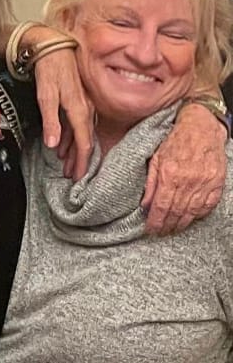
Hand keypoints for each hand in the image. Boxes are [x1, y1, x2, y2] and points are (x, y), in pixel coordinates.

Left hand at [30, 36, 93, 178]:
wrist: (52, 47)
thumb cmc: (49, 69)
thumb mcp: (46, 96)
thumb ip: (50, 121)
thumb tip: (52, 146)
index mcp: (79, 109)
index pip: (84, 142)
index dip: (83, 161)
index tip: (79, 176)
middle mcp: (85, 108)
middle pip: (84, 140)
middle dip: (79, 160)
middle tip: (73, 175)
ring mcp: (82, 103)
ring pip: (81, 133)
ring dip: (74, 150)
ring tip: (67, 164)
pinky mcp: (77, 99)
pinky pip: (77, 124)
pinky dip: (70, 137)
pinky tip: (62, 144)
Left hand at [142, 103, 225, 234]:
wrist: (201, 129)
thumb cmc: (175, 142)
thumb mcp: (155, 159)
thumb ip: (150, 183)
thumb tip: (145, 205)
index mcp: (170, 175)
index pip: (162, 206)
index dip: (156, 221)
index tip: (150, 230)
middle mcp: (188, 182)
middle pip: (176, 212)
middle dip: (167, 225)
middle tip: (160, 232)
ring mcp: (205, 184)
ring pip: (192, 212)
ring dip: (181, 223)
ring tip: (173, 229)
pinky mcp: (217, 184)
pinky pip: (208, 206)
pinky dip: (198, 215)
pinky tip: (190, 218)